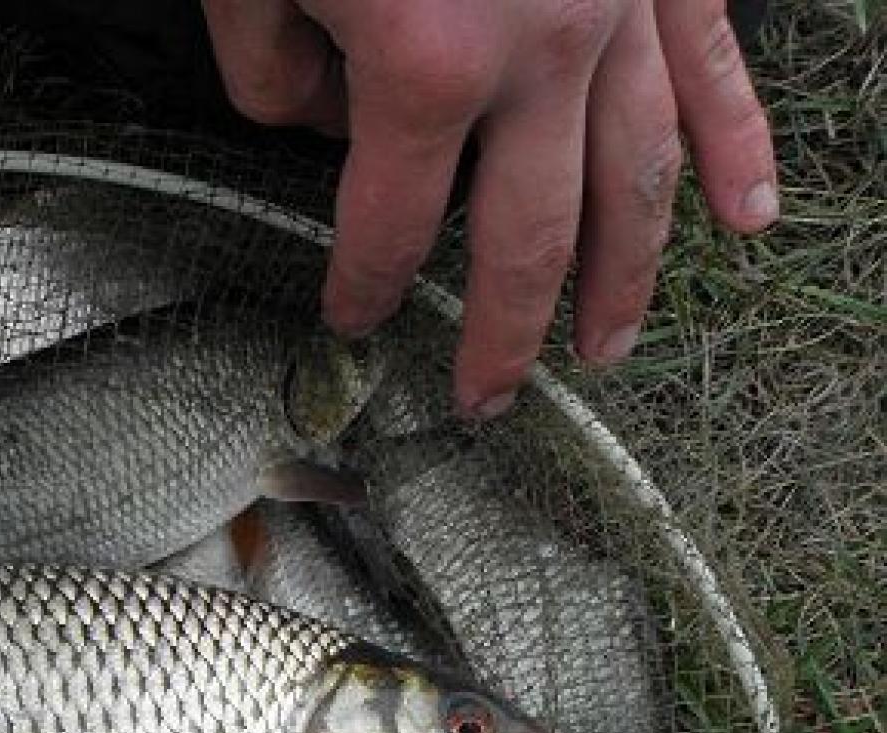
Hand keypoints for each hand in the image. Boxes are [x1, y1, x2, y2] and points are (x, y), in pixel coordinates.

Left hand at [201, 0, 779, 414]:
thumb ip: (276, 75)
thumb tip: (330, 125)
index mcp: (427, 70)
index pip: (390, 229)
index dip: (363, 287)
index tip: (352, 319)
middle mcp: (541, 57)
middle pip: (529, 237)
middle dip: (503, 334)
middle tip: (485, 400)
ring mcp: (619, 7)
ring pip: (638, 175)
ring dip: (625, 277)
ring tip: (605, 353)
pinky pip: (713, 68)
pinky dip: (737, 146)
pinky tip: (750, 221)